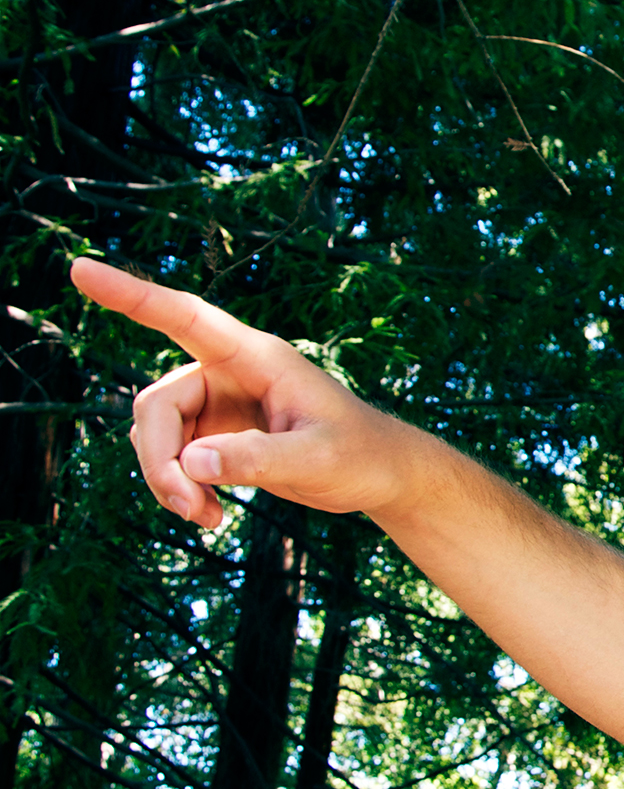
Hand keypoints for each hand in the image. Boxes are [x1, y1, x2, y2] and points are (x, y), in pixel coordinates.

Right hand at [71, 257, 418, 528]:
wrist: (380, 476)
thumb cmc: (361, 456)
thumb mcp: (315, 460)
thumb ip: (257, 460)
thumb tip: (191, 464)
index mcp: (256, 358)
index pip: (184, 318)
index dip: (131, 296)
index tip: (78, 270)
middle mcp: (229, 372)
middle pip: (156, 406)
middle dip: (159, 461)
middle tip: (189, 508)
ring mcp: (219, 403)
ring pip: (157, 435)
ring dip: (168, 481)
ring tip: (208, 518)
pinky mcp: (217, 433)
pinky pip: (173, 457)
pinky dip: (181, 488)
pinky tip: (213, 516)